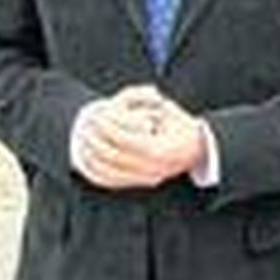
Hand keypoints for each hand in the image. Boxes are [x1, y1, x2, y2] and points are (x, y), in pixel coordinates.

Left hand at [74, 87, 205, 190]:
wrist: (196, 150)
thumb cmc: (180, 126)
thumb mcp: (168, 107)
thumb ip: (148, 99)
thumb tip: (129, 96)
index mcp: (161, 150)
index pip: (127, 140)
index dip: (109, 127)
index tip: (96, 114)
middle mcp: (154, 169)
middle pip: (114, 157)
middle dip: (95, 140)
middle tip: (85, 125)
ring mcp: (146, 179)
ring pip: (109, 172)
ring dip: (91, 155)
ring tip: (83, 138)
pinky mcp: (140, 183)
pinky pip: (112, 181)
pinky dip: (95, 170)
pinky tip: (87, 157)